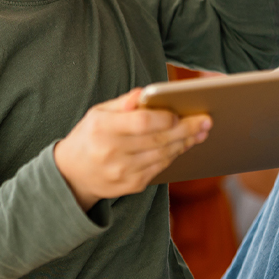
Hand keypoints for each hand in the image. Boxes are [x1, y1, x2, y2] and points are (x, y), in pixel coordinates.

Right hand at [53, 88, 210, 209]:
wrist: (72, 175)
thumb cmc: (90, 136)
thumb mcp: (98, 113)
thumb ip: (123, 103)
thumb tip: (145, 92)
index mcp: (103, 129)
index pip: (142, 122)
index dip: (165, 117)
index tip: (180, 112)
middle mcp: (112, 152)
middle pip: (159, 140)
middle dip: (186, 129)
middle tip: (206, 120)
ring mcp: (122, 172)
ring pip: (163, 156)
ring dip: (185, 143)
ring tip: (201, 131)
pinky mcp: (131, 185)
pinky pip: (160, 168)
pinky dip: (174, 155)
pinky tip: (184, 144)